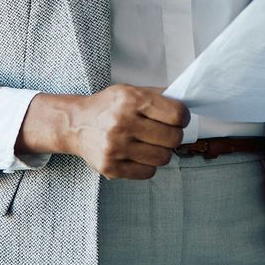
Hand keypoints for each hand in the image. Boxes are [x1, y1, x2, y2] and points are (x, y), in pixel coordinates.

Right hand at [22, 84, 189, 179]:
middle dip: (175, 136)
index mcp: (131, 99)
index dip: (184, 118)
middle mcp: (122, 123)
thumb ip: (159, 96)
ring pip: (163, 158)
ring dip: (163, 152)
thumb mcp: (131, 91)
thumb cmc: (108, 107)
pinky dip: (149, 165)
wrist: (76, 125)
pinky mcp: (110, 168)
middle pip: (173, 138)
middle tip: (168, 133)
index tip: (180, 119)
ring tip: (153, 144)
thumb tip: (188, 105)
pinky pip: (148, 173)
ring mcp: (115, 147)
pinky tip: (141, 155)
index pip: (176, 114)